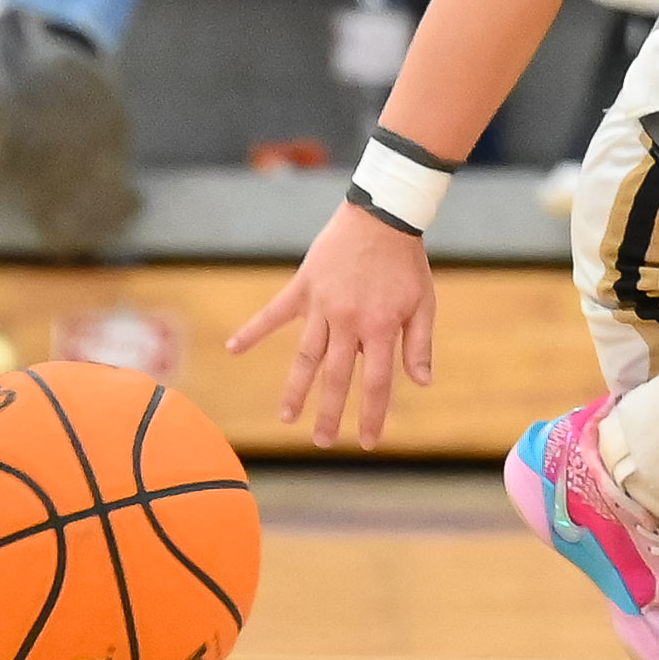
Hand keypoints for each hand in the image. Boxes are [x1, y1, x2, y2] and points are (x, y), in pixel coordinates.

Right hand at [228, 202, 437, 450]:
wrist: (383, 216)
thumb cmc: (406, 263)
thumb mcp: (424, 303)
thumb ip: (420, 344)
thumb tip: (421, 383)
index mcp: (381, 327)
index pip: (376, 382)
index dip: (372, 414)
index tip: (367, 442)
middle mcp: (348, 321)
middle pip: (336, 377)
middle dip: (330, 414)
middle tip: (323, 443)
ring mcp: (322, 304)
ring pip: (305, 356)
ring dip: (295, 389)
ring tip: (287, 418)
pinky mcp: (303, 286)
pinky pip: (274, 312)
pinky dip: (253, 330)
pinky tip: (234, 348)